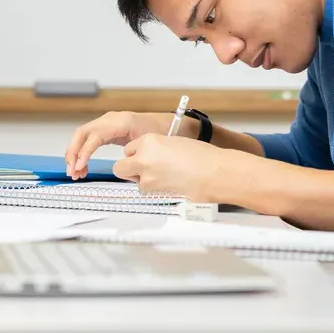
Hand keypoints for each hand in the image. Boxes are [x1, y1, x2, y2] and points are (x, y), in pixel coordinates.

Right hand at [65, 111, 182, 178]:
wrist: (165, 123)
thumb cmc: (159, 131)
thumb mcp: (148, 141)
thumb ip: (134, 151)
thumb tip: (121, 164)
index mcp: (120, 121)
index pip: (95, 135)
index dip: (85, 151)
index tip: (80, 166)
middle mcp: (109, 120)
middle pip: (81, 133)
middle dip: (73, 153)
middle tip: (72, 171)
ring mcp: (105, 123)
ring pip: (81, 137)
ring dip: (75, 155)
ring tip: (76, 173)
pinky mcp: (105, 130)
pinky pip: (87, 140)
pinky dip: (82, 154)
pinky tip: (83, 167)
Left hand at [113, 134, 245, 202]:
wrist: (214, 172)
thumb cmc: (202, 156)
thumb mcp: (174, 142)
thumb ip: (157, 149)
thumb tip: (152, 156)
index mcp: (149, 140)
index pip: (129, 149)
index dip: (138, 153)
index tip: (147, 155)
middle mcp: (142, 157)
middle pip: (120, 167)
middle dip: (129, 169)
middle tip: (144, 169)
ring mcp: (145, 176)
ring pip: (133, 181)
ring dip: (143, 179)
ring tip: (165, 176)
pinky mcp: (153, 192)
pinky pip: (146, 191)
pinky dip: (154, 189)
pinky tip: (170, 183)